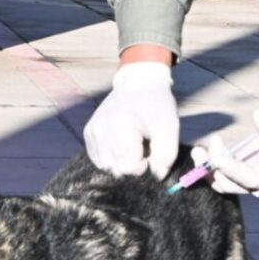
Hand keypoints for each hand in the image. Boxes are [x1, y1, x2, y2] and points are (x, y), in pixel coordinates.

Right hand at [83, 61, 178, 179]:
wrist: (139, 83)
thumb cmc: (156, 106)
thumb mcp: (170, 127)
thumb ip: (166, 155)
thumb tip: (156, 175)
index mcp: (121, 125)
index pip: (129, 167)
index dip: (144, 165)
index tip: (150, 150)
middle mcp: (102, 128)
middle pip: (117, 169)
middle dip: (133, 164)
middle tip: (142, 145)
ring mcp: (92, 130)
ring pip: (106, 167)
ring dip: (121, 162)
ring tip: (131, 144)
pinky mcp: (88, 132)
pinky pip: (99, 160)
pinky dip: (111, 158)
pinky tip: (121, 144)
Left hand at [194, 98, 258, 193]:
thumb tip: (258, 116)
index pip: (251, 179)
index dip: (233, 170)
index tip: (217, 158)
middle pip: (234, 185)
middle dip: (216, 171)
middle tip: (203, 151)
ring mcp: (252, 178)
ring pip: (226, 182)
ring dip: (209, 170)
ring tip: (198, 151)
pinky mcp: (245, 170)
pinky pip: (225, 173)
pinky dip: (213, 164)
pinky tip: (203, 150)